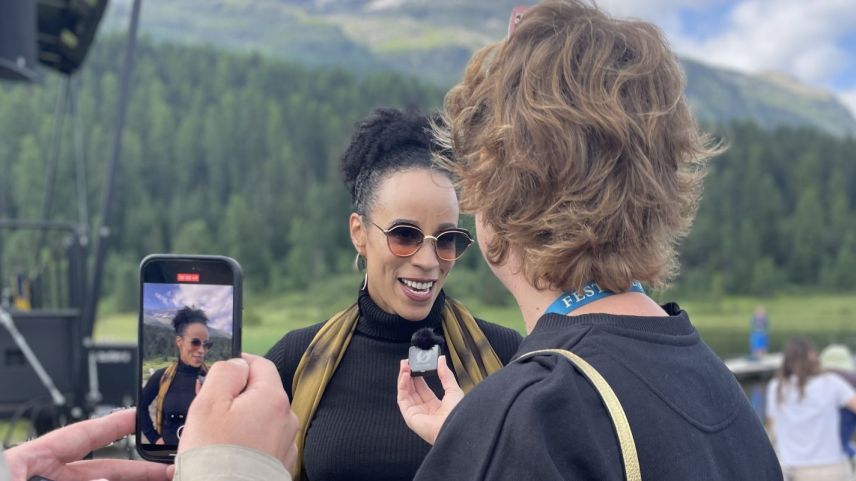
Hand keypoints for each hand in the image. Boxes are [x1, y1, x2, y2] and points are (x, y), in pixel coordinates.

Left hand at [3, 409, 169, 480]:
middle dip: (137, 472)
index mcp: (29, 463)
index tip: (144, 417)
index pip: (82, 436)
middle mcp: (41, 480)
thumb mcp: (23, 473)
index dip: (116, 425)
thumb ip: (68, 471)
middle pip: (101, 473)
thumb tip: (109, 473)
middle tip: (170, 472)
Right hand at [178, 354, 298, 472]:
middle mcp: (286, 419)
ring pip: (261, 420)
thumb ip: (225, 373)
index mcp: (272, 398)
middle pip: (261, 393)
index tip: (221, 371)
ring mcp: (285, 444)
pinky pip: (263, 443)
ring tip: (215, 438)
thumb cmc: (215, 456)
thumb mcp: (209, 403)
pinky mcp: (279, 464)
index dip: (238, 364)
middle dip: (236, 396)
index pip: (261, 365)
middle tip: (209, 409)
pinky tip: (229, 453)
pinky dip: (248, 443)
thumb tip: (237, 363)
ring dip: (241, 422)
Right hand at [397, 355, 463, 444]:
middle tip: (407, 362)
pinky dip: (402, 385)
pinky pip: (403, 399)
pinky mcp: (410, 416)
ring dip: (403, 378)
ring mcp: (416, 414)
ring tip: (404, 365)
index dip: (418, 376)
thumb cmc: (459, 414)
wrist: (457, 427)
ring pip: (405, 393)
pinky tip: (405, 375)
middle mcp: (424, 411)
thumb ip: (445, 375)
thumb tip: (441, 359)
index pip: (423, 389)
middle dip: (409, 375)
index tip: (416, 364)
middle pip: (412, 390)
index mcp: (436, 407)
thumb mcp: (453, 390)